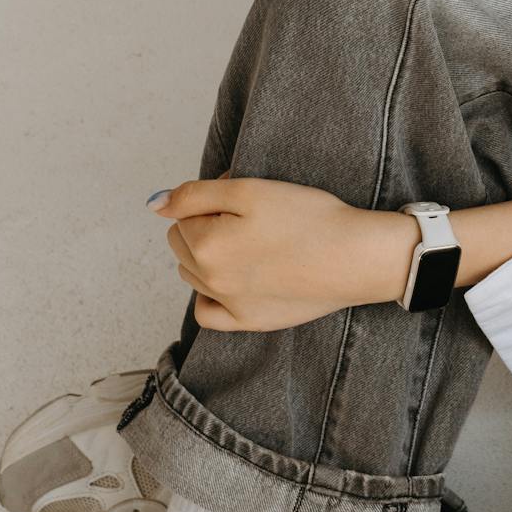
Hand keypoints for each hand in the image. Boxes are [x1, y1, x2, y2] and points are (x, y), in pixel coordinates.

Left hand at [151, 176, 408, 332]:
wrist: (356, 256)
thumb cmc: (310, 218)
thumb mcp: (251, 190)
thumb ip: (196, 194)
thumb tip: (155, 204)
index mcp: (206, 244)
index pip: (183, 215)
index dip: (211, 201)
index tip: (243, 198)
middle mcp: (209, 280)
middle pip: (182, 245)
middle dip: (203, 226)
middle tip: (248, 217)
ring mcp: (229, 305)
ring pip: (193, 274)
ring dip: (207, 256)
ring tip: (249, 243)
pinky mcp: (249, 321)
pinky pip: (208, 313)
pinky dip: (210, 295)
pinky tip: (229, 281)